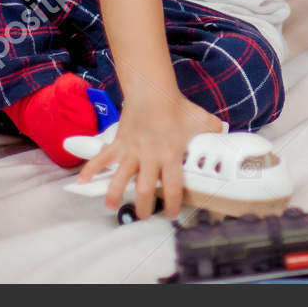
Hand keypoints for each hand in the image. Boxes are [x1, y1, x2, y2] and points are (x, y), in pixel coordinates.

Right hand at [75, 94, 224, 219]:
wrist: (153, 91)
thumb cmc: (176, 107)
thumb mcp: (202, 120)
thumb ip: (214, 132)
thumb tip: (225, 137)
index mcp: (171, 155)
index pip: (174, 186)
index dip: (173, 203)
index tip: (172, 213)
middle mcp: (150, 157)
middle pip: (145, 189)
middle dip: (144, 206)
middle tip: (144, 215)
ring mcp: (132, 151)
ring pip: (121, 178)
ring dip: (115, 193)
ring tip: (112, 207)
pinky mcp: (119, 143)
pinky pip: (102, 157)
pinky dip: (91, 169)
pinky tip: (82, 181)